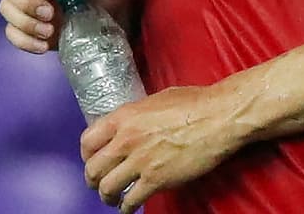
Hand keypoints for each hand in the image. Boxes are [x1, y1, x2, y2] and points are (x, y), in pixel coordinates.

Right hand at [0, 0, 132, 53]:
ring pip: (7, 7)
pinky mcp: (27, 27)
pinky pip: (12, 32)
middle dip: (25, 2)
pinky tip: (43, 46)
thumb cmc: (109, 0)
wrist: (109, 28)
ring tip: (49, 34)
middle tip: (50, 16)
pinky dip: (24, 40)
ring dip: (24, 23)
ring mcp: (29, 6)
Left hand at [81, 85, 243, 212]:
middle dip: (93, 179)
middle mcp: (125, 140)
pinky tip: (129, 207)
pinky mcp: (157, 180)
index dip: (86, 154)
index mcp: (123, 117)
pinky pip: (132, 200)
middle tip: (98, 183)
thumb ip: (136, 115)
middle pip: (93, 168)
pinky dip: (127, 207)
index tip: (91, 160)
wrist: (217, 118)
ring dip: (107, 196)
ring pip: (107, 187)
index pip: (88, 140)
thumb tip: (130, 124)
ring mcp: (140, 161)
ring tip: (112, 199)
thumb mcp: (154, 101)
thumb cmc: (192, 104)